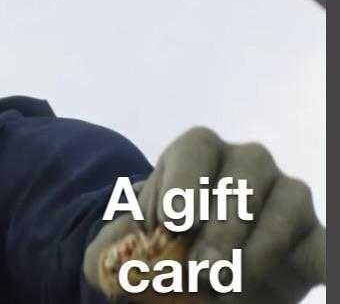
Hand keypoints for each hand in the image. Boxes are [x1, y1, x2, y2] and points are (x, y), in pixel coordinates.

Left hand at [83, 127, 324, 302]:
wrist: (196, 276)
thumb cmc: (160, 251)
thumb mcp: (127, 249)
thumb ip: (116, 252)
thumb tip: (115, 270)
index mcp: (199, 152)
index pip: (196, 149)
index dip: (185, 181)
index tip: (173, 220)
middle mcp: (247, 162)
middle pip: (245, 172)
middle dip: (221, 224)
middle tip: (202, 268)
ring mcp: (285, 196)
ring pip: (286, 203)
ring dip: (258, 247)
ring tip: (227, 284)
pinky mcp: (312, 239)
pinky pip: (323, 244)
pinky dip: (320, 257)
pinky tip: (308, 272)